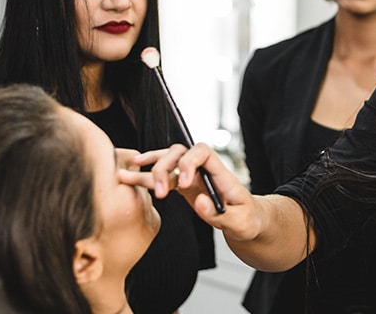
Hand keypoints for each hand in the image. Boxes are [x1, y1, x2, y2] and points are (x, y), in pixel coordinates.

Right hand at [118, 143, 262, 240]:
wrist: (248, 222)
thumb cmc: (249, 220)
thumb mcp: (241, 223)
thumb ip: (218, 214)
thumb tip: (199, 201)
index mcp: (221, 174)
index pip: (203, 152)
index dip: (189, 162)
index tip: (183, 185)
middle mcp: (205, 170)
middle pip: (180, 152)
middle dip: (164, 168)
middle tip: (159, 193)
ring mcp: (194, 176)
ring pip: (169, 160)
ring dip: (150, 167)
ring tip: (126, 176)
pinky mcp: (185, 186)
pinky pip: (165, 176)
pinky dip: (147, 175)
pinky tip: (130, 176)